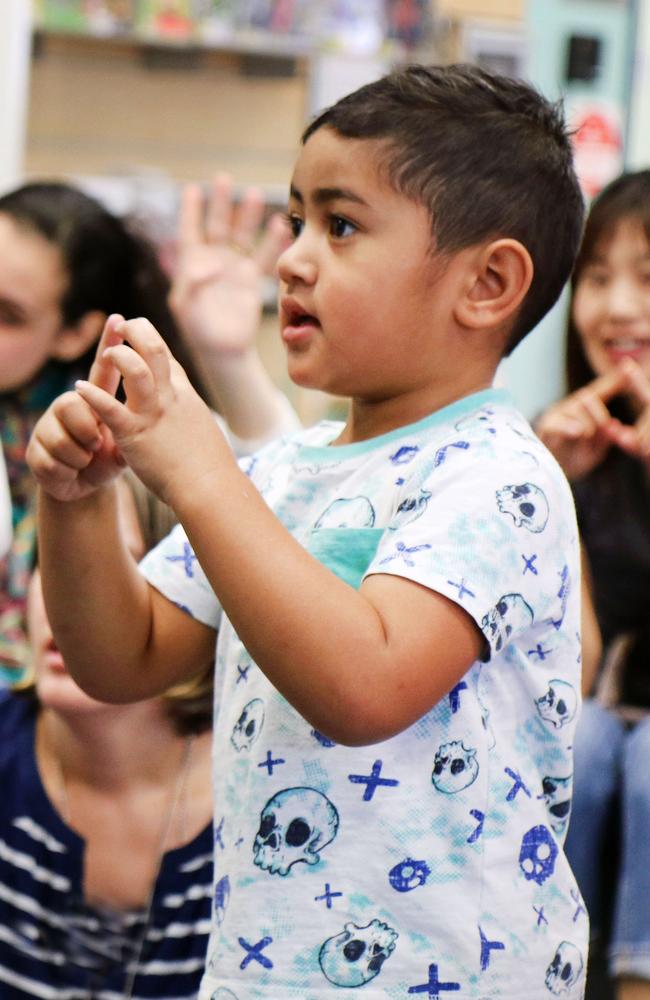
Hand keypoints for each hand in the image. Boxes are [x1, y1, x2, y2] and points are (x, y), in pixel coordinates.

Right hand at [26, 316, 125, 501]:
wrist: (83, 488)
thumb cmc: (107, 457)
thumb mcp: (126, 441)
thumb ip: (136, 419)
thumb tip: (156, 395)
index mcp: (94, 400)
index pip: (102, 368)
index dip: (109, 344)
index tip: (118, 318)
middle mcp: (68, 407)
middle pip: (72, 404)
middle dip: (88, 429)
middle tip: (96, 443)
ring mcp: (48, 428)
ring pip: (64, 438)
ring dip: (81, 456)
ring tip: (86, 459)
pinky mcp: (35, 453)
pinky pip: (54, 461)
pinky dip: (69, 472)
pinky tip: (72, 472)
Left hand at [74, 316, 229, 505]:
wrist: (209, 488)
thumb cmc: (209, 468)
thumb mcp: (203, 430)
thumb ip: (190, 417)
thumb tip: (189, 418)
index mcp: (185, 397)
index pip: (167, 358)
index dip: (150, 340)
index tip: (136, 332)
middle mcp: (170, 398)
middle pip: (155, 349)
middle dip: (137, 331)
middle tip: (121, 326)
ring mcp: (153, 414)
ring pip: (135, 370)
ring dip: (118, 356)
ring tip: (107, 355)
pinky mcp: (135, 435)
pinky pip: (110, 408)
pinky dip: (92, 395)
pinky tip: (79, 388)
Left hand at [169, 173, 289, 358]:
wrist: (222, 350)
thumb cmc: (197, 329)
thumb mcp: (185, 305)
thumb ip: (192, 281)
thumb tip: (211, 262)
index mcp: (191, 264)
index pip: (190, 230)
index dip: (190, 210)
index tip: (192, 189)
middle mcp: (214, 261)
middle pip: (217, 224)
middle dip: (220, 202)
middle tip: (223, 178)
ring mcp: (234, 268)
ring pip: (242, 235)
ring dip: (247, 216)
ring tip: (253, 194)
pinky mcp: (251, 280)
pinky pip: (263, 256)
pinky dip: (271, 242)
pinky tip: (278, 226)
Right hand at [537, 359, 649, 479]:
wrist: (549, 475)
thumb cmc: (574, 459)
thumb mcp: (596, 451)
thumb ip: (605, 438)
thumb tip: (614, 424)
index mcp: (586, 411)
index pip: (601, 390)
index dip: (615, 379)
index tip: (628, 365)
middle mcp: (571, 407)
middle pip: (589, 397)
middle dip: (600, 415)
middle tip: (602, 431)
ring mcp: (557, 414)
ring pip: (576, 409)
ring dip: (586, 426)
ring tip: (584, 439)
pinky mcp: (545, 426)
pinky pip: (559, 422)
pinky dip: (570, 427)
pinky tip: (578, 432)